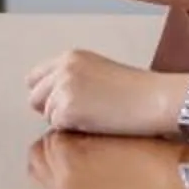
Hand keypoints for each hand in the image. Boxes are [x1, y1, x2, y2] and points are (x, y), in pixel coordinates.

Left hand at [24, 49, 175, 137]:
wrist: (154, 98)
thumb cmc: (136, 89)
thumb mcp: (98, 71)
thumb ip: (73, 78)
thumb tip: (52, 99)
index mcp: (70, 57)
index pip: (35, 77)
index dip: (44, 94)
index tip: (54, 105)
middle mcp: (62, 69)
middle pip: (34, 97)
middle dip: (49, 109)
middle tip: (74, 117)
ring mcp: (63, 88)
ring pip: (47, 115)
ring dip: (64, 121)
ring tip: (93, 118)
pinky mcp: (68, 109)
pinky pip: (59, 128)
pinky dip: (73, 131)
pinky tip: (95, 125)